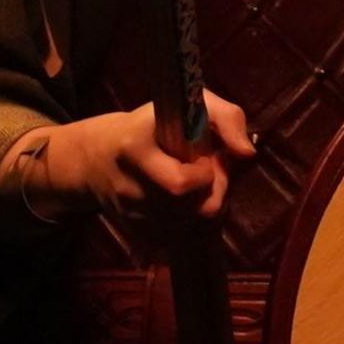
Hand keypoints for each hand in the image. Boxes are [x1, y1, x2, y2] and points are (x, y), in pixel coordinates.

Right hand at [8, 93, 255, 224]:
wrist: (96, 156)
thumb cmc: (151, 125)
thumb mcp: (188, 104)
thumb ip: (226, 117)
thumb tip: (248, 153)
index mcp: (135, 149)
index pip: (181, 183)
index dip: (206, 174)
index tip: (206, 157)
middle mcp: (128, 187)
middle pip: (191, 210)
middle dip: (212, 194)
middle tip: (207, 175)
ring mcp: (129, 215)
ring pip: (190, 228)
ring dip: (204, 207)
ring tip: (196, 186)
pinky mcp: (133, 233)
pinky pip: (178, 239)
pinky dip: (190, 223)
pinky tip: (184, 203)